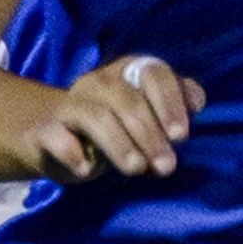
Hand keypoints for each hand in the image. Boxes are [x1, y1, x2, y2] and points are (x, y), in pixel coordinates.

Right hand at [21, 53, 205, 182]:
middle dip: (151, 135)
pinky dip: (73, 152)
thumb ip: (172, 105)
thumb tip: (197, 101)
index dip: (170, 102)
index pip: (153, 73)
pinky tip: (87, 170)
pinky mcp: (45, 130)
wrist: (52, 138)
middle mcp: (98, 82)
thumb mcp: (144, 115)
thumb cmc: (113, 128)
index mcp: (127, 73)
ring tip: (137, 169)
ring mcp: (69, 105)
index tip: (181, 136)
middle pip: (127, 100)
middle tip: (167, 167)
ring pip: (96, 117)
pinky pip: (58, 137)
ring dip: (120, 145)